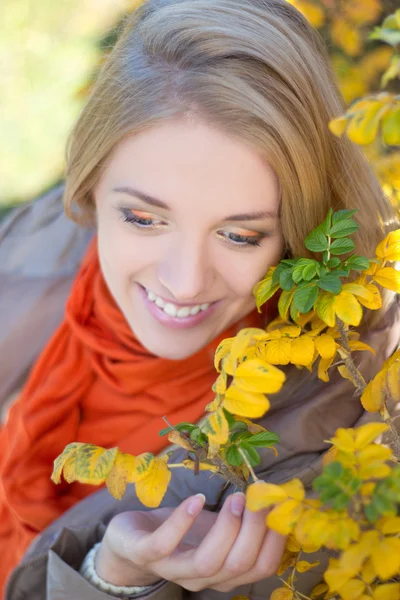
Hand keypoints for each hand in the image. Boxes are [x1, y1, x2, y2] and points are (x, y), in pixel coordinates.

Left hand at [96, 492, 286, 592]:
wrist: (131, 539)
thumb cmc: (182, 532)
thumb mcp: (215, 527)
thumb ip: (242, 521)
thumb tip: (279, 498)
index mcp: (223, 572)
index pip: (260, 567)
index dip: (276, 539)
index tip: (282, 506)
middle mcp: (202, 577)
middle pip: (238, 565)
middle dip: (255, 530)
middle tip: (259, 498)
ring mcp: (172, 567)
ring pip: (208, 562)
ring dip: (227, 528)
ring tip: (236, 498)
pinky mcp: (145, 552)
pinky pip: (164, 544)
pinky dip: (182, 521)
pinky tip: (197, 499)